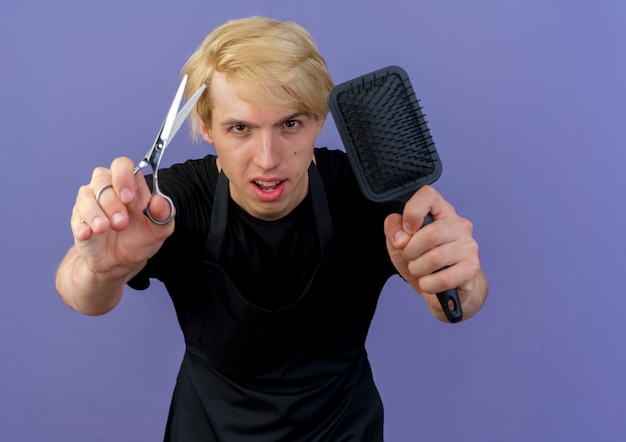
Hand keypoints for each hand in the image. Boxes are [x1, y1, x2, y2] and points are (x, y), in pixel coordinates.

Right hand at [71, 157, 174, 276]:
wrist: (120, 263)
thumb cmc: (140, 239)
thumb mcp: (159, 230)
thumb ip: (164, 214)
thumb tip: (160, 201)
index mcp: (129, 184)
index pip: (122, 165)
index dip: (124, 177)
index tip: (129, 198)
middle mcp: (107, 188)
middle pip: (102, 179)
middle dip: (112, 202)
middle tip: (121, 223)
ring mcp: (90, 202)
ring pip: (86, 196)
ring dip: (96, 213)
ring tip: (104, 228)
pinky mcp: (78, 219)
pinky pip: (76, 217)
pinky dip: (81, 225)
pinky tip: (87, 233)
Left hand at [384, 185, 486, 319]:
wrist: (443, 288)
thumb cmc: (422, 259)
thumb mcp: (399, 243)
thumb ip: (393, 230)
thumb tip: (400, 236)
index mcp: (440, 212)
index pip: (428, 195)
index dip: (412, 212)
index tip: (407, 230)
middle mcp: (458, 225)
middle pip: (431, 233)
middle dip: (411, 251)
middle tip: (410, 257)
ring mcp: (468, 246)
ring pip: (436, 258)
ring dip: (418, 269)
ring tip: (420, 270)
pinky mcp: (472, 268)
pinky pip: (443, 279)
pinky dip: (428, 284)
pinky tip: (428, 282)